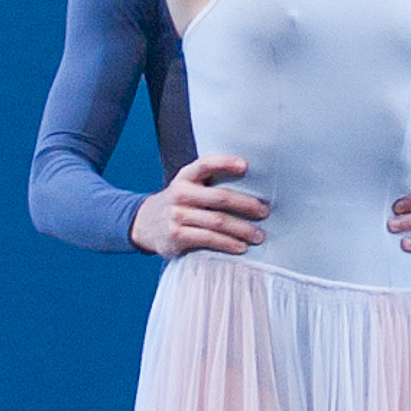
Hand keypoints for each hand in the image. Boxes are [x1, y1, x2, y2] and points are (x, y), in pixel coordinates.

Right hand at [128, 151, 266, 257]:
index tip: (246, 166)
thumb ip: (210, 183)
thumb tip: (254, 184)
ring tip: (258, 236)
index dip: (225, 162)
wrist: (145, 223)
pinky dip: (228, 244)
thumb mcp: (188, 187)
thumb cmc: (181, 203)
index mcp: (185, 176)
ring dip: (242, 229)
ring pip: (217, 221)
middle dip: (246, 204)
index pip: (205, 164)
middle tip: (264, 211)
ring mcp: (177, 215)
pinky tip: (241, 247)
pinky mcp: (177, 236)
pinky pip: (208, 239)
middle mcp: (180, 193)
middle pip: (220, 197)